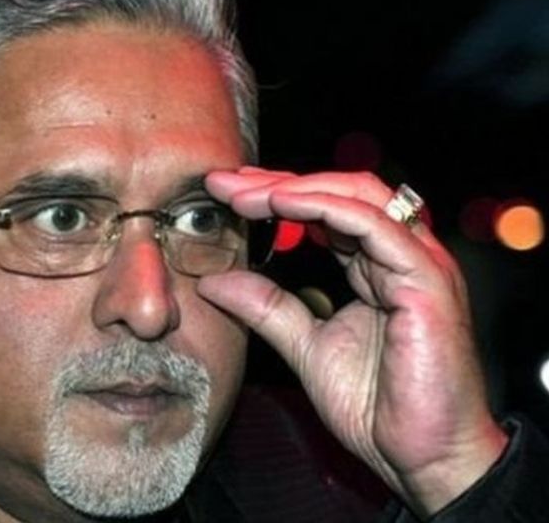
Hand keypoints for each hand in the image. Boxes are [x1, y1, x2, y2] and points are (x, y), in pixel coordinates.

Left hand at [198, 166, 507, 515]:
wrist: (423, 457)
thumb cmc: (379, 408)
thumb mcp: (305, 346)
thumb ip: (265, 307)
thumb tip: (213, 282)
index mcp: (377, 267)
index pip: (327, 210)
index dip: (275, 196)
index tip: (224, 194)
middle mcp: (402, 256)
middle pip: (341, 192)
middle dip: (278, 182)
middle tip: (223, 183)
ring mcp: (419, 264)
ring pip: (358, 197)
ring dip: (294, 188)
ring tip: (242, 193)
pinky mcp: (427, 281)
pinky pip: (374, 227)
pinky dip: (324, 207)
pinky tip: (281, 204)